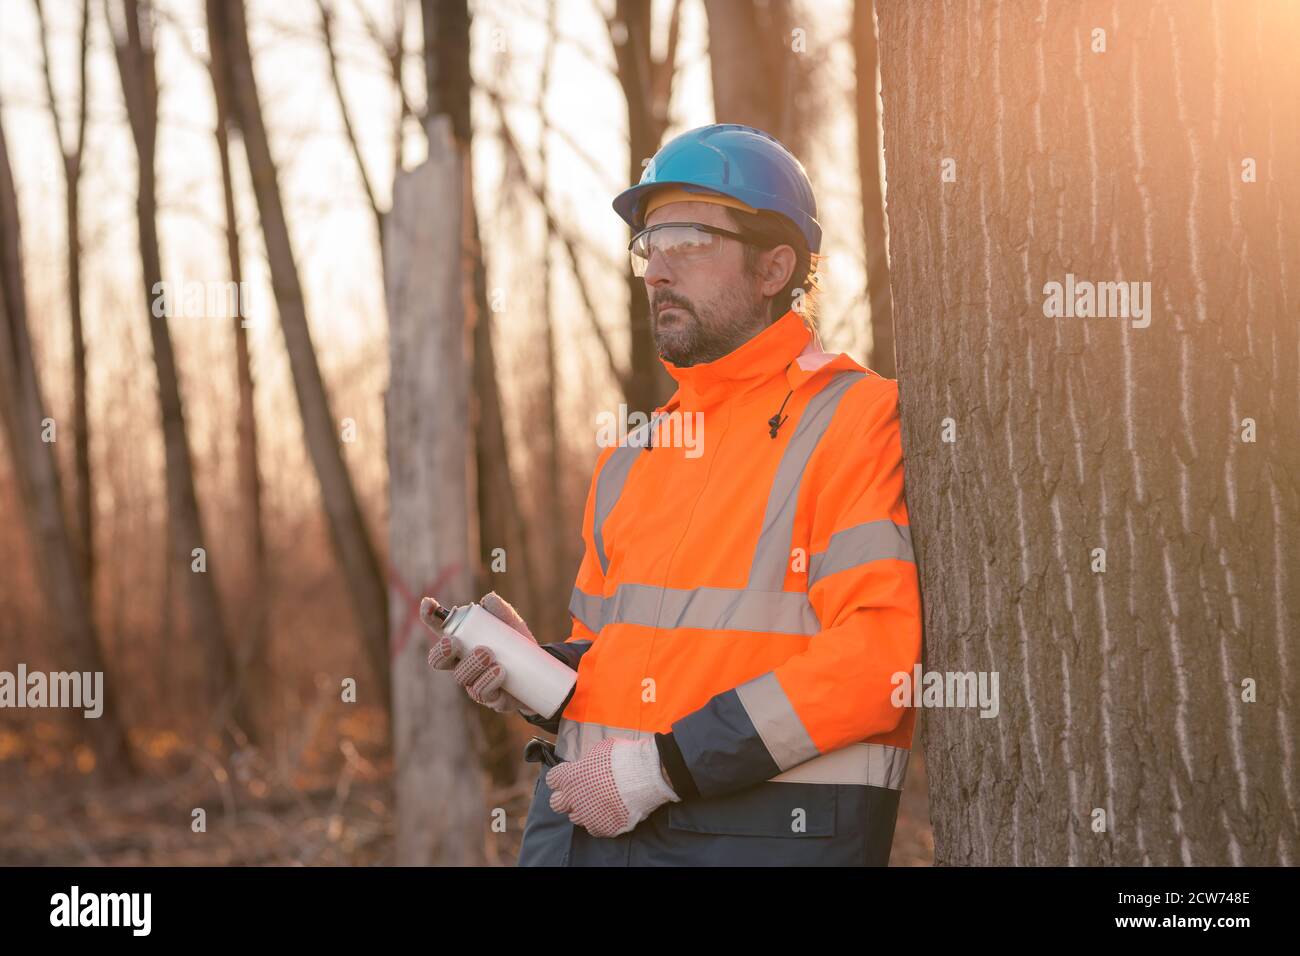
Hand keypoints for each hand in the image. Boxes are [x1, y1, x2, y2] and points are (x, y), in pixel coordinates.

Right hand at [420, 591, 539, 715]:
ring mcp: (473, 682)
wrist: (538, 675)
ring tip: (488, 653)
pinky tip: (499, 671)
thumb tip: (489, 599)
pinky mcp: (490, 698)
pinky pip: (483, 693)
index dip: (430, 616)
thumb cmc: (516, 645)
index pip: (440, 628)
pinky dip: (489, 681)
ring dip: (471, 664)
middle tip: (454, 642)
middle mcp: (461, 663)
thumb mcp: (511, 625)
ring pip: (462, 677)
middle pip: (439, 660)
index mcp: (462, 641)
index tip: (429, 603)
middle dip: (442, 651)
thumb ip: (500, 610)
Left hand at [545, 736, 679, 837]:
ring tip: (599, 802)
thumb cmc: (623, 757)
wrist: (645, 775)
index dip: (561, 777)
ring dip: (583, 810)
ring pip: (575, 818)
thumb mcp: (599, 750)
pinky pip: (595, 828)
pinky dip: (600, 821)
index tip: (569, 776)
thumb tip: (585, 765)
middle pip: (556, 803)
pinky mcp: (603, 827)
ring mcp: (588, 816)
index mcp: (570, 777)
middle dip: (565, 798)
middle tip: (579, 793)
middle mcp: (574, 799)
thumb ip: (586, 762)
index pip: (552, 779)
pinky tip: (610, 812)